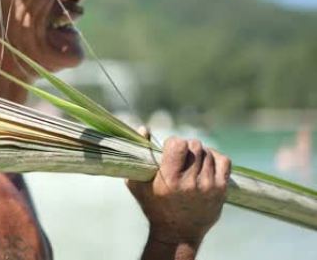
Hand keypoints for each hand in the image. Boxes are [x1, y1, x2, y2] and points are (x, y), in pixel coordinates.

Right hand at [127, 130, 230, 244]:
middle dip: (186, 147)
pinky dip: (215, 157)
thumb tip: (143, 128)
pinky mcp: (221, 190)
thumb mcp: (137, 183)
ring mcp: (208, 186)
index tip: (169, 150)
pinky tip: (206, 163)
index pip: (178, 144)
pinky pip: (224, 161)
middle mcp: (190, 183)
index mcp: (169, 180)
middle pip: (195, 145)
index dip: (173, 143)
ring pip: (208, 152)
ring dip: (199, 153)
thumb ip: (139, 156)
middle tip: (181, 157)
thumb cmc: (153, 206)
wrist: (177, 233)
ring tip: (191, 163)